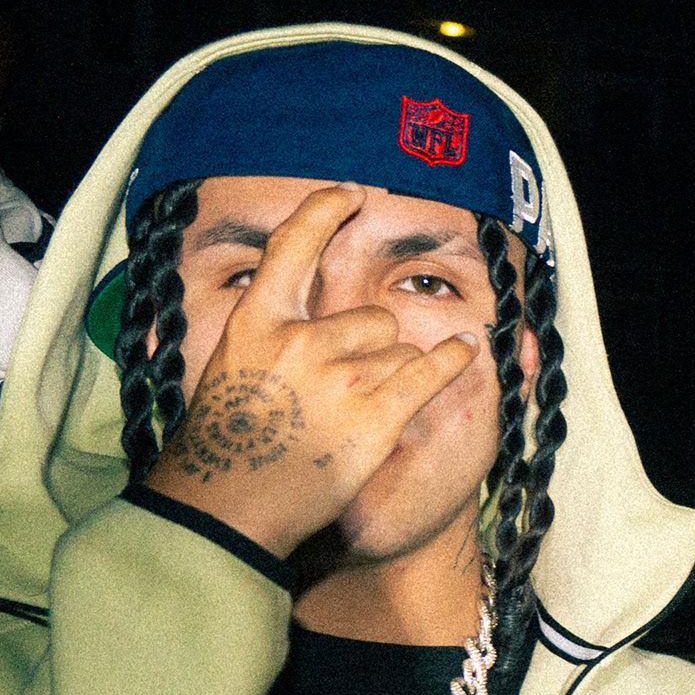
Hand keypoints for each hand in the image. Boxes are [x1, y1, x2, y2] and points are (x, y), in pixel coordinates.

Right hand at [146, 185, 476, 554]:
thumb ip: (273, 338)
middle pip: (372, 317)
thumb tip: (305, 319)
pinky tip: (468, 350)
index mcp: (257, 322)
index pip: (293, 247)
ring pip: (398, 352)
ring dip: (389, 378)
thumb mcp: (232, 368)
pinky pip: (430, 372)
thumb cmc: (226, 442)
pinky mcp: (376, 412)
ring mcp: (341, 375)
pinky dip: (454, 361)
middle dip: (370, 348)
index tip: (349, 192)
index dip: (323, 211)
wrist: (229, 501)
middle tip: (338, 393)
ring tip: (352, 415)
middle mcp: (302, 339)